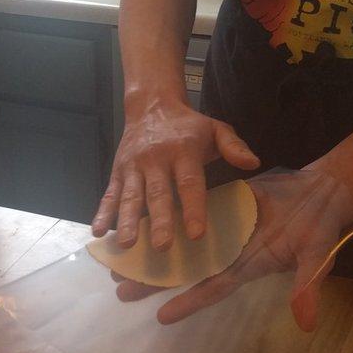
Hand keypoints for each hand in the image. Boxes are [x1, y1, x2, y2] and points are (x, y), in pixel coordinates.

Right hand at [91, 97, 257, 249]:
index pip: (189, 183)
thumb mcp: (215, 129)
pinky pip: (109, 194)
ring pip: (130, 197)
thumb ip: (233, 146)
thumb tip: (253, 162)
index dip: (193, 208)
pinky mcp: (117, 172)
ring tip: (126, 245)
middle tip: (162, 247)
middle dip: (159, 221)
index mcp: (183, 151)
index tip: (197, 234)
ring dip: (127, 221)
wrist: (151, 105)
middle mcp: (156, 160)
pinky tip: (98, 232)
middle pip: (157, 194)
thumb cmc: (189, 126)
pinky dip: (102, 213)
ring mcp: (133, 167)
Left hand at [116, 165, 352, 330]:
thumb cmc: (321, 227)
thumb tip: (307, 323)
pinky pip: (189, 213)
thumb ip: (308, 286)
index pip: (214, 287)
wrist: (323, 191)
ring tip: (120, 261)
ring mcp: (223, 229)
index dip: (189, 301)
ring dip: (154, 251)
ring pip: (182, 243)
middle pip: (187, 270)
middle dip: (156, 281)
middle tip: (121, 291)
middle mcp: (230, 251)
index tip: (162, 316)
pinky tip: (142, 220)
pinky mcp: (220, 206)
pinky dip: (167, 218)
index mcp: (249, 266)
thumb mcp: (318, 256)